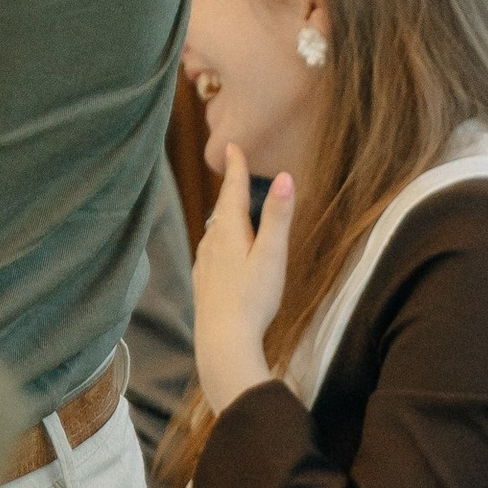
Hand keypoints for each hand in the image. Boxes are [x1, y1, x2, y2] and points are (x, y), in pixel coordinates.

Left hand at [192, 146, 294, 419]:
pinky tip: (220, 250)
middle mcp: (212, 242)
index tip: (232, 146)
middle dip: (230, 189)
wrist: (222, 341)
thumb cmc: (253, 298)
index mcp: (230, 232)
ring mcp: (204, 264)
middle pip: (222, 209)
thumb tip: (284, 176)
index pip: (233, 191)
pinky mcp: (203, 283)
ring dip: (223, 215)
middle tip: (234, 170)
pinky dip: (219, 239)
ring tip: (230, 207)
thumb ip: (278, 217)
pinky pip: (210, 251)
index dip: (236, 168)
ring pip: (214, 230)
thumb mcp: (272, 255)